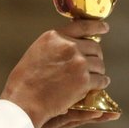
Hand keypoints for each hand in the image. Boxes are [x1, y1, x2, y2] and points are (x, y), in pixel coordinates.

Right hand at [0, 20, 118, 127]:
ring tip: (95, 77)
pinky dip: (101, 83)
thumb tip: (72, 44)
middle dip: (96, 56)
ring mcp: (78, 63)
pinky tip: (99, 85)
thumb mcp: (37, 52)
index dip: (96, 26)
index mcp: (55, 37)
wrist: (24, 101)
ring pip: (99, 64)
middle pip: (94, 47)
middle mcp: (69, 46)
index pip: (82, 26)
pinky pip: (101, 80)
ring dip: (98, 71)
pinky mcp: (84, 80)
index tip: (104, 28)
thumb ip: (55, 46)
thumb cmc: (26, 80)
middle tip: (94, 64)